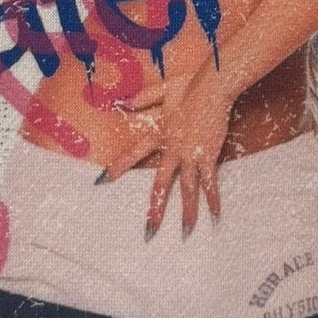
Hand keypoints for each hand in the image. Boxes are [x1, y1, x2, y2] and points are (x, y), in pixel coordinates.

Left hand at [133, 64, 233, 238]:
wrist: (212, 86)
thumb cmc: (189, 85)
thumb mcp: (163, 90)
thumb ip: (142, 99)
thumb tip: (121, 102)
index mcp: (159, 134)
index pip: (133, 154)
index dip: (118, 168)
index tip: (101, 181)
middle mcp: (172, 149)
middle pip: (160, 184)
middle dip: (155, 209)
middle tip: (148, 231)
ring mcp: (190, 155)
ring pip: (186, 189)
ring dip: (186, 212)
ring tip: (185, 232)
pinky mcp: (207, 156)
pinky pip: (209, 182)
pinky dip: (213, 199)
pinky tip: (216, 215)